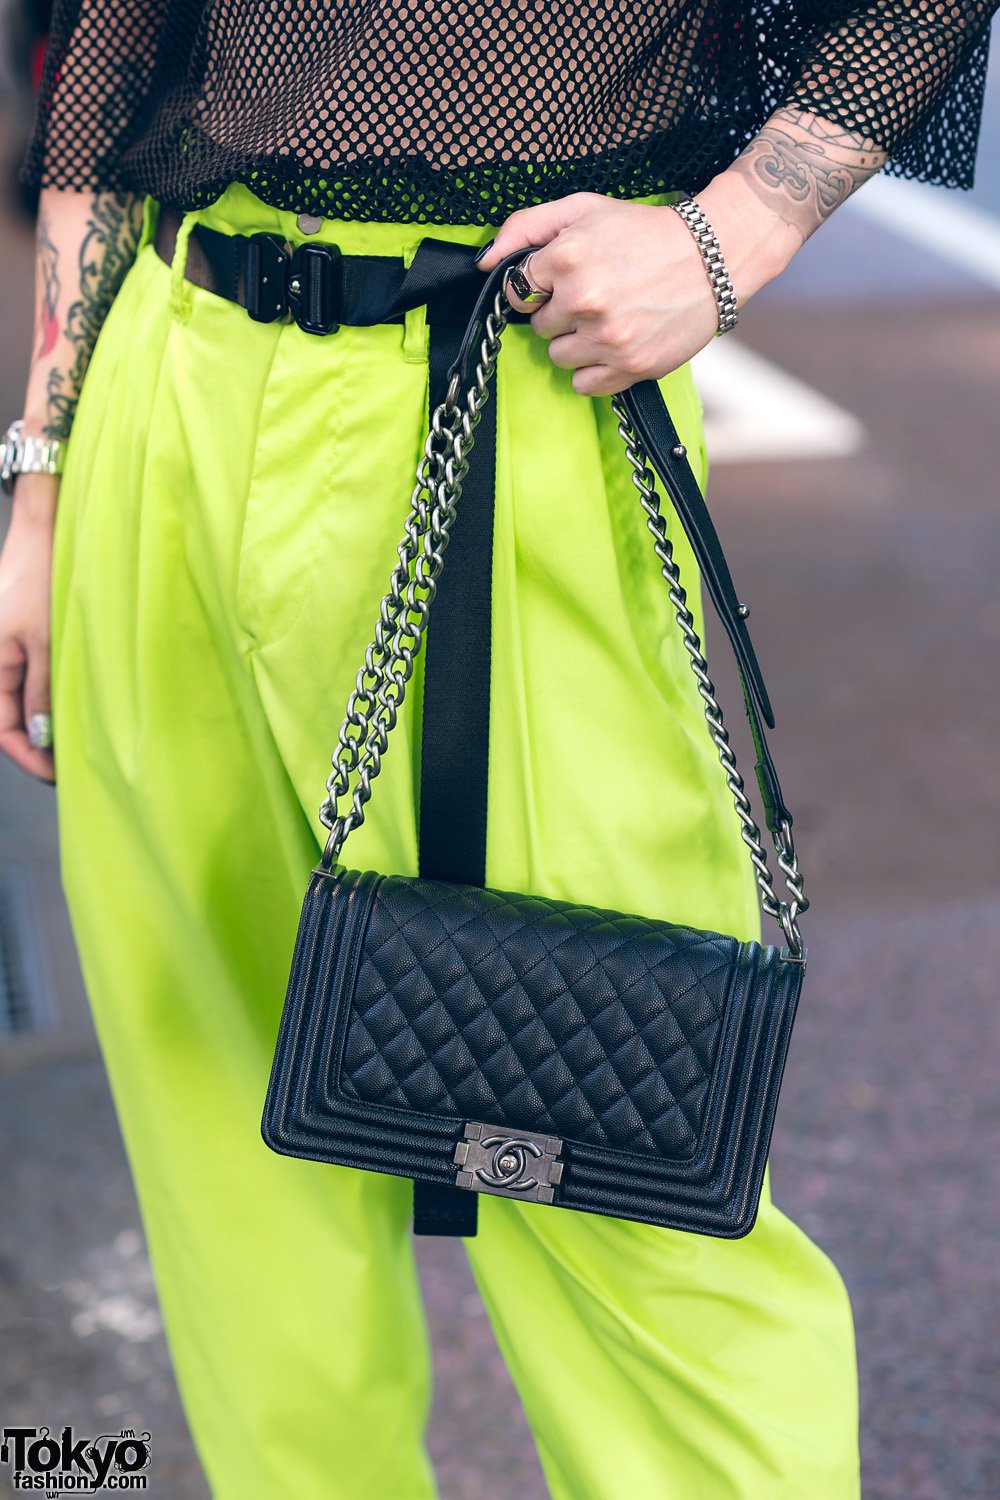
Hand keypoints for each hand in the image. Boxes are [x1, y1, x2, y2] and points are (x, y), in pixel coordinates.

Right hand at [0, 472, 57, 783]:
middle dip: (38, 743)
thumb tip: (41, 735)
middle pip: (9, 716)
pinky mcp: (22, 638)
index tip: (54, 773)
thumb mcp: (48, 642)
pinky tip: (73, 702)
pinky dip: (48, 694)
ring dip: (46, 720)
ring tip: (78, 736)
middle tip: (71, 763)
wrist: (46, 530)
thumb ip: (42, 690)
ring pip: (22, 698)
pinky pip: (30, 676)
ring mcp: (7, 648)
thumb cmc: (43, 577)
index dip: (26, 754)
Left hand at [474, 176, 799, 395]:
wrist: (713, 256)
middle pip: (540, 326)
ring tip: (609, 318)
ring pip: (560, 357)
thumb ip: (526, 227)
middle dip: (561, 312)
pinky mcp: (629, 366)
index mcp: (566, 257)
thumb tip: (484, 262)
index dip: (540, 286)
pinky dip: (596, 370)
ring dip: (578, 342)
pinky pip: (585, 384)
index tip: (564, 280)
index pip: (517, 291)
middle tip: (597, 294)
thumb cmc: (646, 231)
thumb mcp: (583, 209)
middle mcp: (583, 299)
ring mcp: (607, 337)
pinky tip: (616, 344)